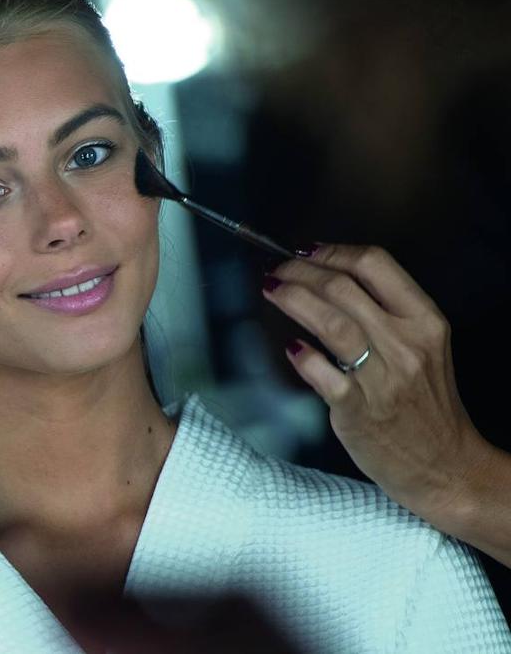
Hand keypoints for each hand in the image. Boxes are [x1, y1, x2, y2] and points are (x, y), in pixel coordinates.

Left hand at [261, 243, 494, 531]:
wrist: (446, 466)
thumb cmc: (427, 405)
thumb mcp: (424, 348)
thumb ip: (386, 313)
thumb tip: (331, 278)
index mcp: (425, 321)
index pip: (376, 265)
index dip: (333, 251)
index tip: (305, 252)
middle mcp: (405, 344)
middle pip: (343, 287)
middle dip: (300, 271)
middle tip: (276, 271)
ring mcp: (381, 378)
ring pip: (330, 322)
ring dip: (293, 299)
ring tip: (272, 290)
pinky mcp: (357, 410)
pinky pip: (320, 373)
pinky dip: (300, 355)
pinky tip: (289, 346)